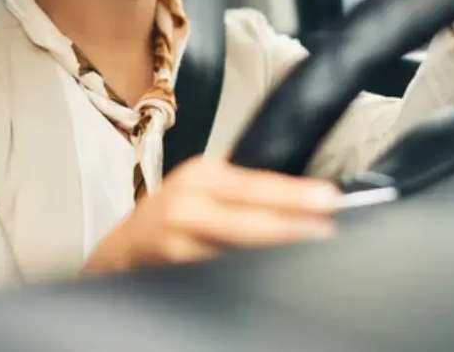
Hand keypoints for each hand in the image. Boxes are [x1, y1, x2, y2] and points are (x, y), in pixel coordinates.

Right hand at [82, 156, 340, 273]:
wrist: (124, 247)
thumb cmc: (173, 213)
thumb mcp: (204, 185)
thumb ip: (243, 187)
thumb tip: (302, 194)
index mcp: (201, 176)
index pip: (255, 185)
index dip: (293, 194)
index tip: (328, 199)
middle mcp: (187, 205)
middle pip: (246, 220)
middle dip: (289, 226)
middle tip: (327, 230)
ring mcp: (177, 243)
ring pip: (234, 252)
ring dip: (272, 254)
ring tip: (306, 252)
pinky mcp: (172, 273)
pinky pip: (217, 275)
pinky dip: (245, 276)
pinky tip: (270, 277)